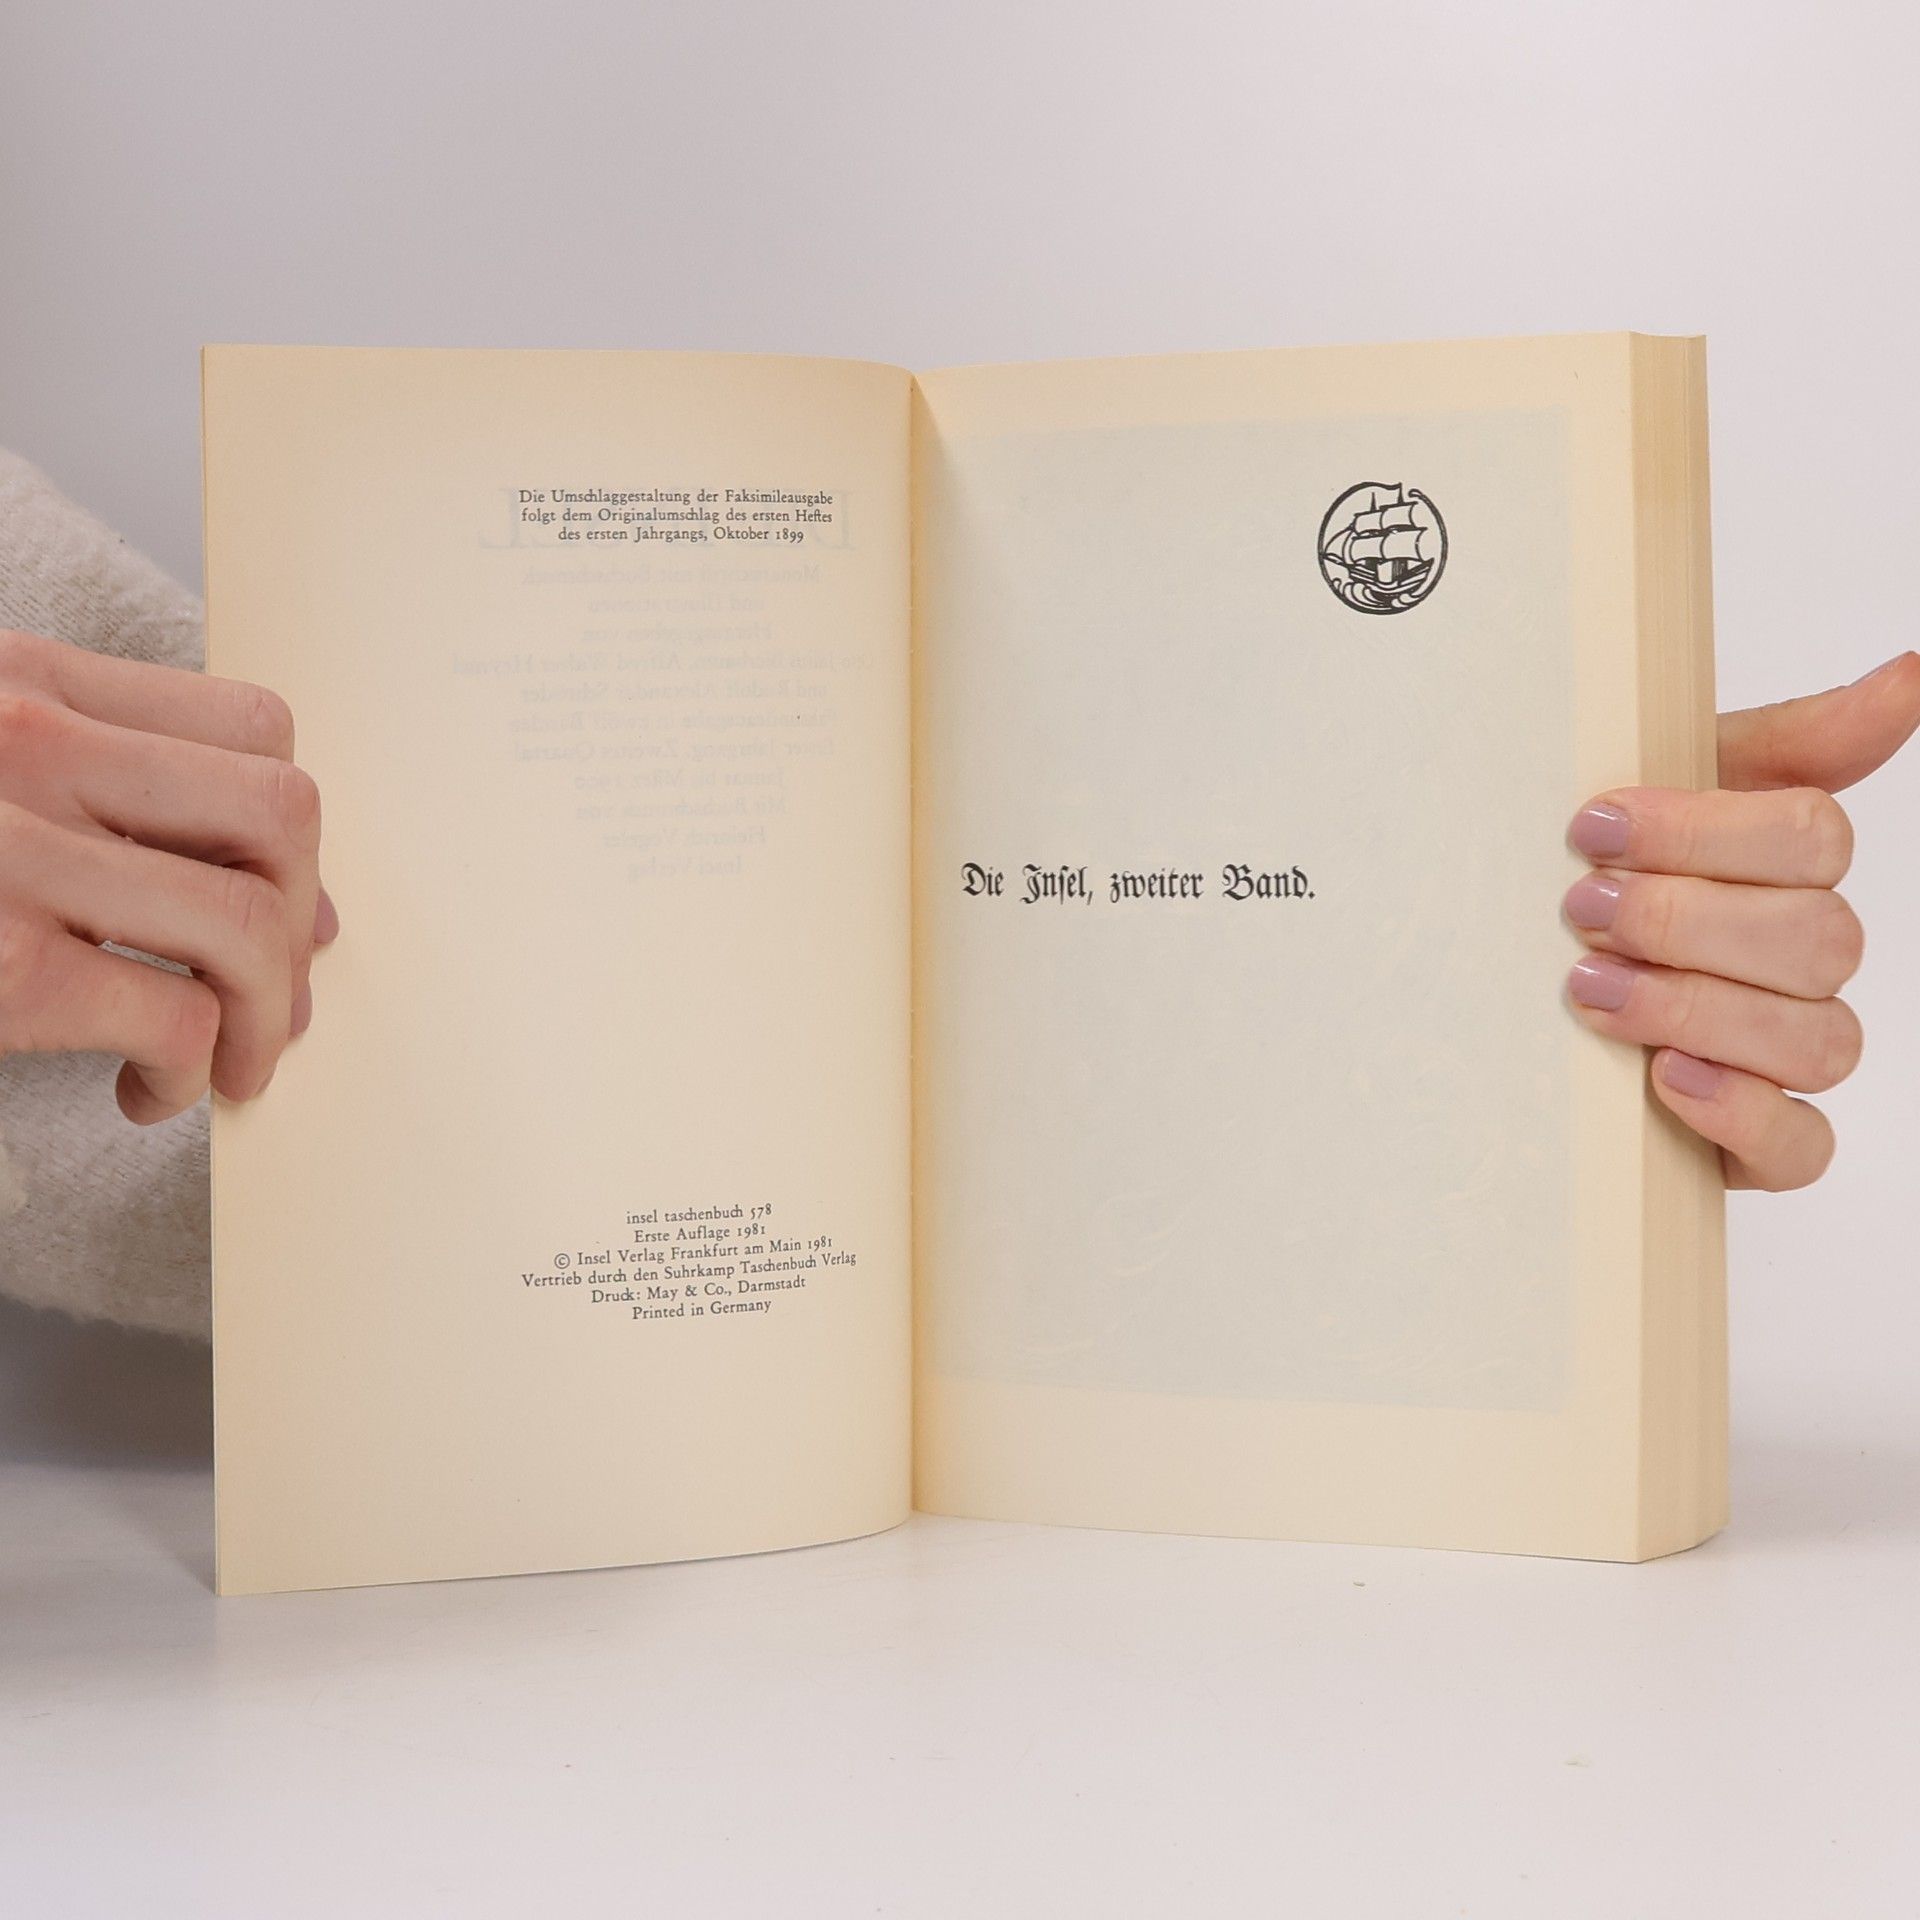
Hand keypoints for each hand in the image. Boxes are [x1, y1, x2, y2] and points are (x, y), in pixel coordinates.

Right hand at [0, 629, 335, 1123]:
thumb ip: (115, 801)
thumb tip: (312, 917)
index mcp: (27, 685)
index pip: (250, 726)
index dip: (296, 831)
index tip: (288, 904)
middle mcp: (26, 746)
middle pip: (280, 812)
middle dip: (300, 920)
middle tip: (273, 996)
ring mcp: (10, 850)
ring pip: (246, 918)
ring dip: (264, 1015)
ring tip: (232, 1062)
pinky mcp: (0, 967)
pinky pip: (176, 1018)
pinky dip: (191, 1074)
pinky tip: (149, 1092)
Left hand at [1563, 652, 1919, 1190]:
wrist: (1511, 986)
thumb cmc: (1598, 877)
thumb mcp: (1664, 788)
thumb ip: (1791, 738)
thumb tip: (1913, 674)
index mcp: (1788, 868)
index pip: (1811, 838)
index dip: (1704, 832)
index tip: (1594, 827)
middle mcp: (1805, 960)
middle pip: (1816, 938)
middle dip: (1685, 920)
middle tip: (1582, 910)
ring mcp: (1787, 1054)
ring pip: (1817, 1039)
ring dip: (1697, 1008)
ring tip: (1593, 990)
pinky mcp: (1759, 1141)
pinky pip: (1802, 1146)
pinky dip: (1740, 1112)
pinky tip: (1668, 1078)